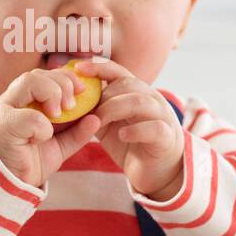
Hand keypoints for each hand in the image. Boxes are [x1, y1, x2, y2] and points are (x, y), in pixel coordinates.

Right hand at [0, 67, 102, 188]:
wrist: (12, 183)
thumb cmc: (32, 159)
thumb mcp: (61, 145)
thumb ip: (77, 132)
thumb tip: (96, 118)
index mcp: (27, 99)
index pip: (48, 75)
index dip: (68, 78)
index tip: (83, 91)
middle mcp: (14, 99)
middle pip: (38, 73)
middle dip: (63, 84)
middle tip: (72, 106)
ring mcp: (6, 109)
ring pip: (29, 81)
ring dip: (51, 94)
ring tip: (58, 115)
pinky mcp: (3, 125)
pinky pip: (29, 116)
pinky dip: (42, 126)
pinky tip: (41, 138)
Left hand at [74, 58, 184, 200]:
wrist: (157, 169)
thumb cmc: (131, 141)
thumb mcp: (108, 123)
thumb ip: (94, 109)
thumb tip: (68, 98)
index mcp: (136, 92)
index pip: (119, 71)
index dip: (99, 67)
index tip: (78, 68)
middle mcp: (151, 99)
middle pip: (128, 84)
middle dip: (104, 96)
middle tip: (89, 112)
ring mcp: (162, 116)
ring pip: (141, 101)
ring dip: (116, 109)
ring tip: (100, 122)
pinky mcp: (167, 137)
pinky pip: (154, 128)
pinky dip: (135, 130)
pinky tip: (122, 136)